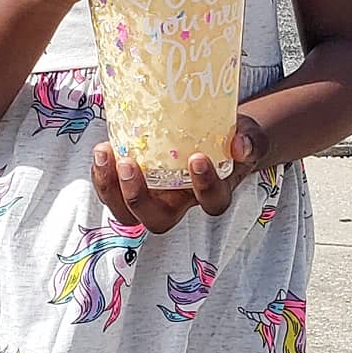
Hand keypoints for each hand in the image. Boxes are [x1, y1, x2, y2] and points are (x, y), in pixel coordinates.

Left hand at [89, 115, 268, 233]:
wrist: (214, 132)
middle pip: (159, 221)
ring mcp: (155, 197)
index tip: (197, 159)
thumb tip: (240, 144)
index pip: (212, 203)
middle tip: (130, 165)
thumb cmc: (231, 139)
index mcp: (213, 194)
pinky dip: (103, 176)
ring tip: (105, 155)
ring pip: (129, 214)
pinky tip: (103, 151)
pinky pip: (113, 192)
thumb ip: (248, 141)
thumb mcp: (248, 135)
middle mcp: (181, 203)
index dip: (204, 187)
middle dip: (139, 199)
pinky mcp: (135, 184)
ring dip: (111, 190)